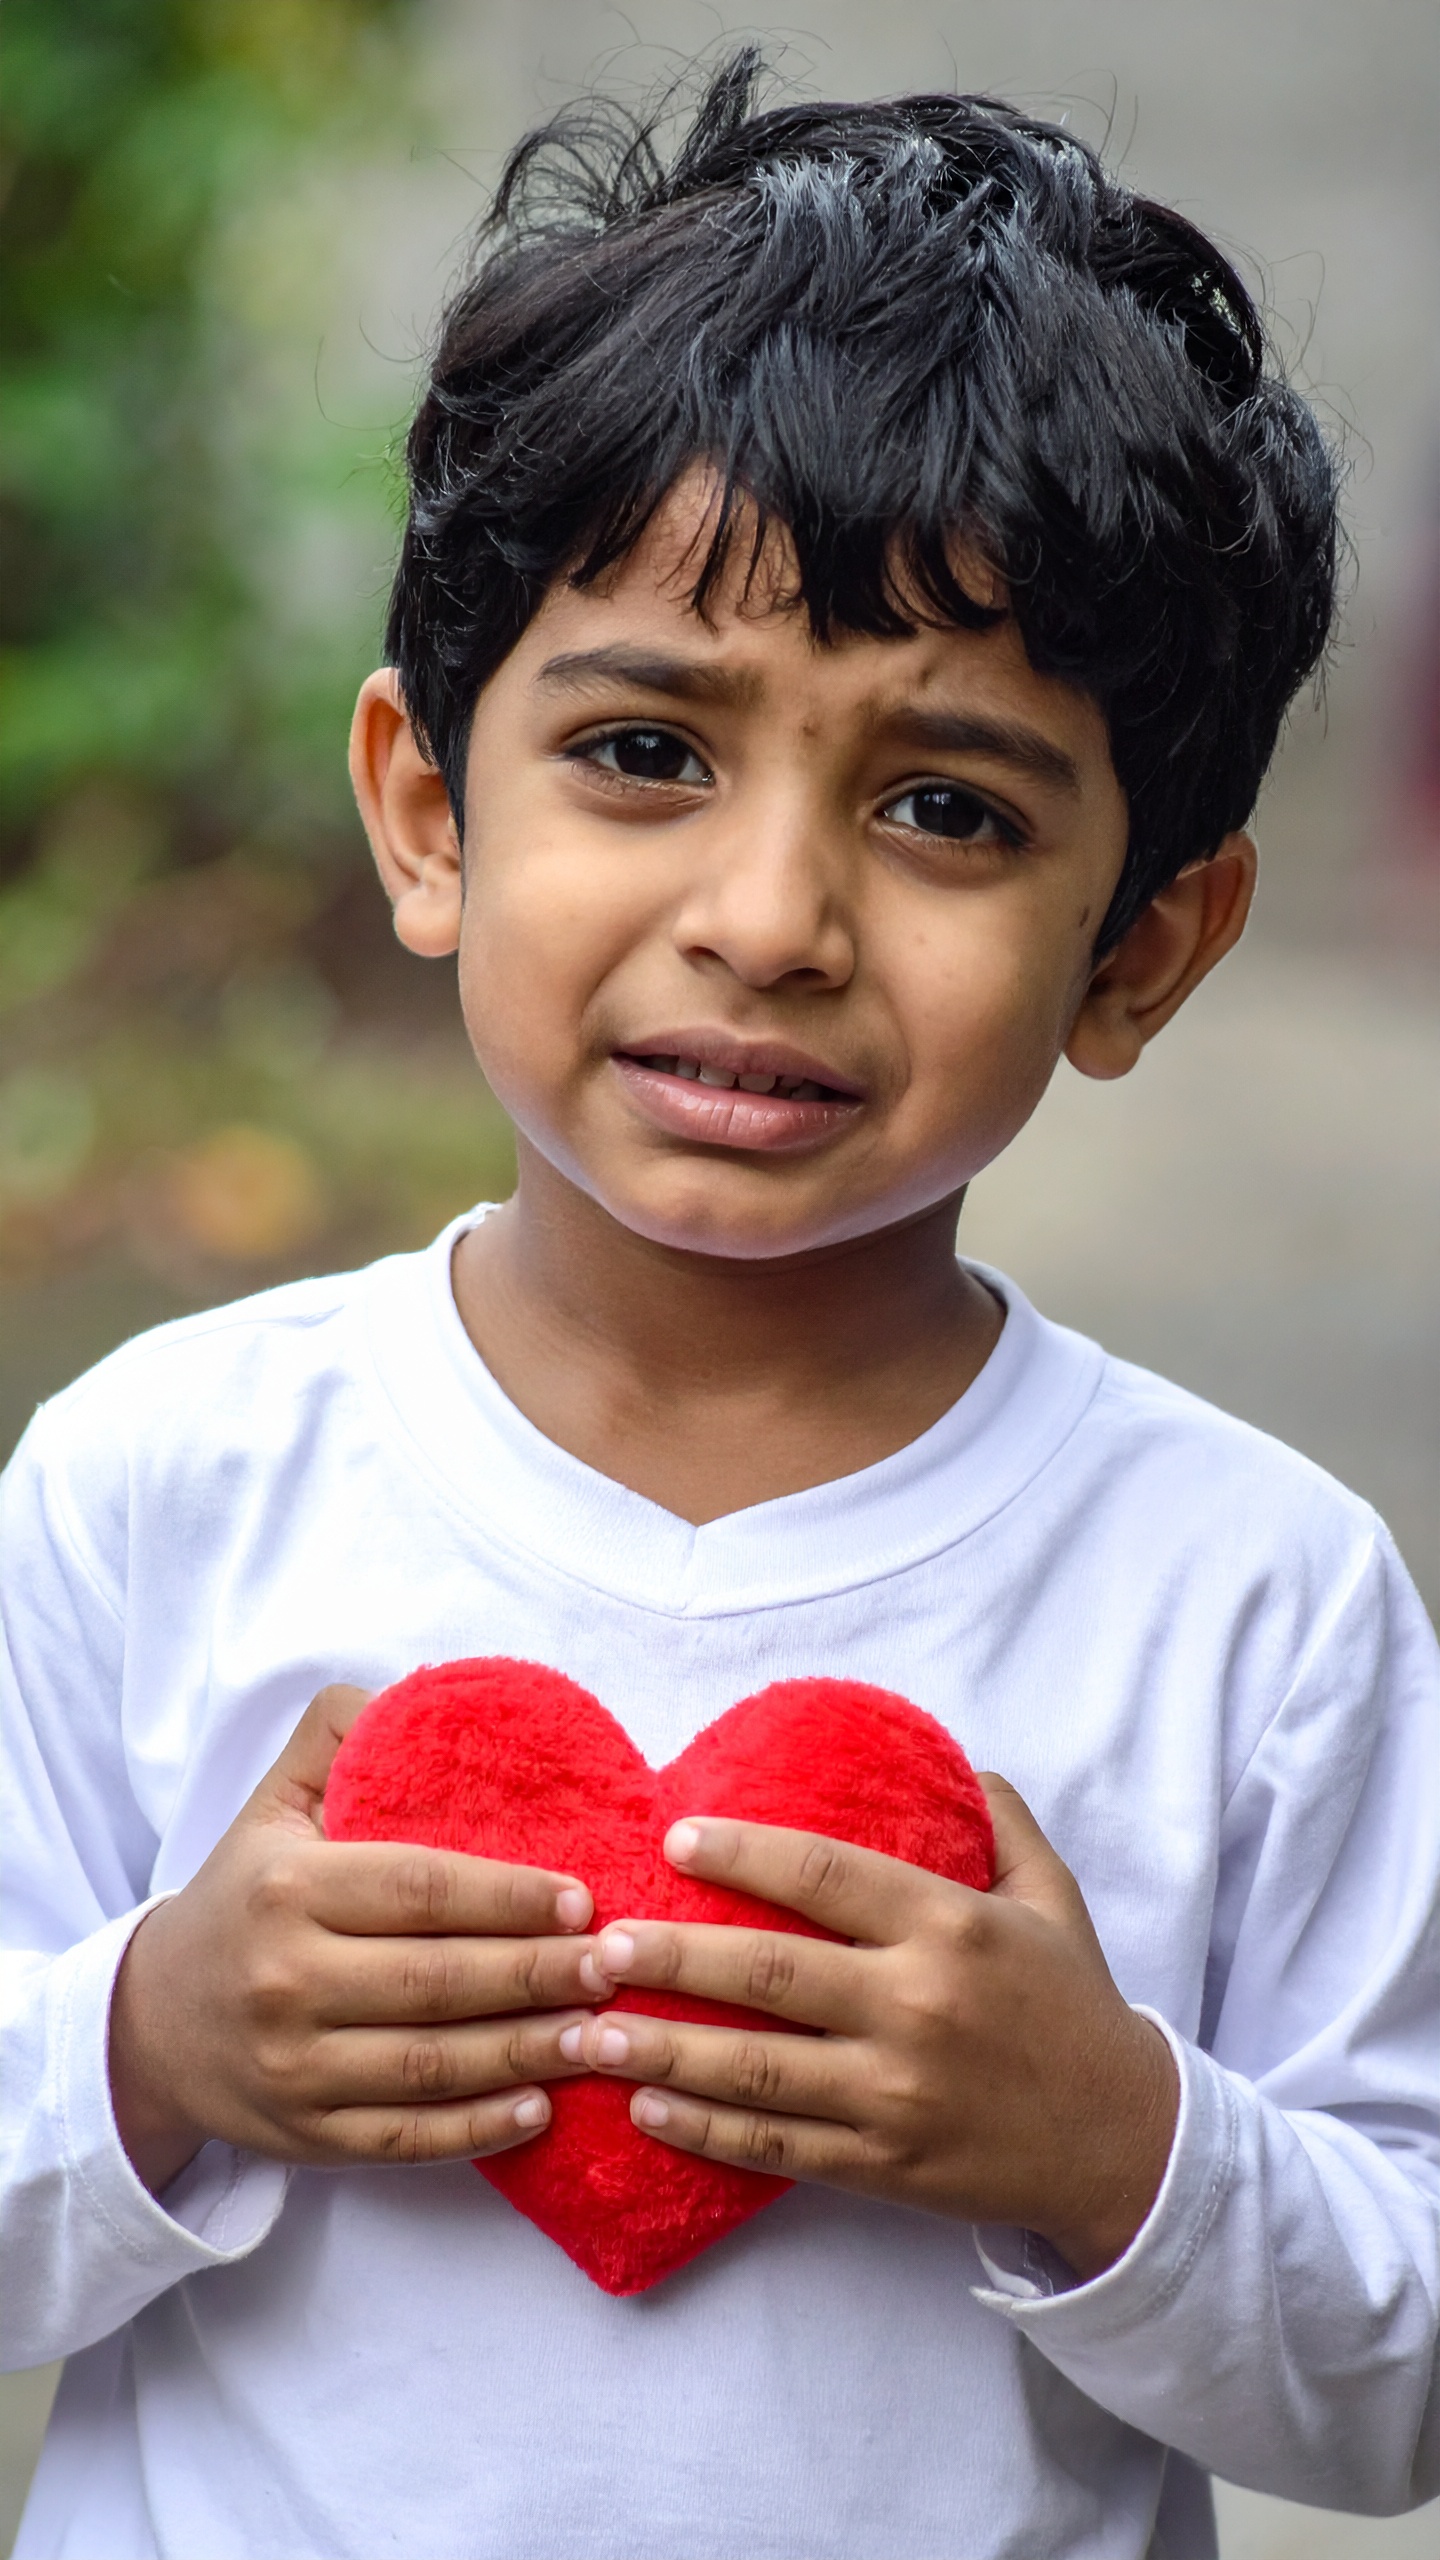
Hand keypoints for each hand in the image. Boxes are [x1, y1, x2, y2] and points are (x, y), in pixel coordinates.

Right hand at [109, 1686, 604, 2194]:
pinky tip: (539, 2106)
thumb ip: (338, 1735)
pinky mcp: (305, 2135)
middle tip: (615, 1966)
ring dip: (526, 2052)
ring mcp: (294, 2067)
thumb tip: (409, 1695)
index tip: (582, 1898)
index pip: (420, 1889)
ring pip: (431, 2066)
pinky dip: (477, 2128)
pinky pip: (405, 2138)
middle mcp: (286, 1980)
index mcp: (287, 1889)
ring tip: (599, 2033)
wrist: (152, 2021)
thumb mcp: (272, 1806)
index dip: (509, 1895)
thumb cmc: (242, 1897)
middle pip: (438, 1981)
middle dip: (539, 1974)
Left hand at [566, 1778, 1177, 2278]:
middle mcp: (916, 2006)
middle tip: (599, 1942)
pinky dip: (705, 2130)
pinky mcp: (883, 2165)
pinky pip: (777, 2145)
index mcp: (950, 1927)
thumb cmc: (1074, 2008)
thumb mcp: (1052, 1898)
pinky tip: (647, 2110)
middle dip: (671, 1957)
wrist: (1124, 2144)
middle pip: (768, 1975)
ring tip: (589, 2029)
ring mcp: (895, 2094)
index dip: (743, 1854)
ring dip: (662, 2048)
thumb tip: (957, 1759)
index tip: (674, 1840)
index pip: (825, 1876)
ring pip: (755, 2067)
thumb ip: (1000, 1823)